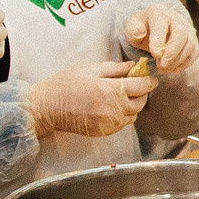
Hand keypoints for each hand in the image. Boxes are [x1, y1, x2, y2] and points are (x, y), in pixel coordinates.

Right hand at [23, 61, 156, 137]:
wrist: (47, 107)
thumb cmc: (66, 84)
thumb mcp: (90, 69)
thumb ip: (115, 68)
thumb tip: (134, 66)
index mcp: (111, 90)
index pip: (142, 86)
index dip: (149, 81)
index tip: (151, 78)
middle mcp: (113, 109)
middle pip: (141, 102)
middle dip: (142, 93)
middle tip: (136, 85)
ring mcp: (109, 123)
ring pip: (133, 115)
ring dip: (132, 106)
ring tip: (122, 96)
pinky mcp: (104, 132)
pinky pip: (122, 124)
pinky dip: (122, 116)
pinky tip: (112, 107)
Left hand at [123, 2, 198, 76]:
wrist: (152, 27)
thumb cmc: (141, 28)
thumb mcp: (132, 28)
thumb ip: (133, 31)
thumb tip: (139, 33)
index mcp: (158, 12)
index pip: (161, 25)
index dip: (159, 40)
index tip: (155, 55)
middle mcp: (176, 18)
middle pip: (181, 34)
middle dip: (172, 53)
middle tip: (162, 66)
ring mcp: (187, 28)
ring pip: (190, 44)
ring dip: (178, 60)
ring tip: (165, 69)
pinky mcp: (193, 39)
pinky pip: (195, 52)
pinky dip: (186, 63)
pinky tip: (174, 69)